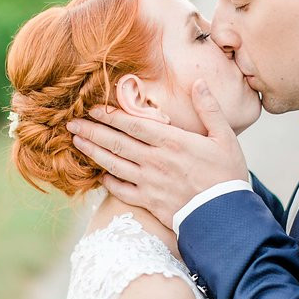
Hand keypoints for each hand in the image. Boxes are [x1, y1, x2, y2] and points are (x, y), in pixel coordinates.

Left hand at [67, 80, 248, 227]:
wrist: (224, 216)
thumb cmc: (228, 175)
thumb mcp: (225, 137)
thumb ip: (209, 109)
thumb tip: (199, 82)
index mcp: (172, 141)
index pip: (133, 124)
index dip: (110, 115)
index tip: (93, 107)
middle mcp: (155, 160)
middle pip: (116, 142)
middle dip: (92, 130)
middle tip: (71, 122)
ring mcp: (149, 182)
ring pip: (113, 164)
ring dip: (92, 151)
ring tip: (76, 141)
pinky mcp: (148, 202)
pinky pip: (121, 190)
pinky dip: (108, 181)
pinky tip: (99, 174)